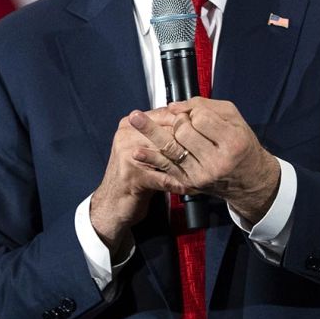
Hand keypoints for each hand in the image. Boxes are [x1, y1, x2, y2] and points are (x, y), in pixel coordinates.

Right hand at [89, 111, 190, 258]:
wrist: (112, 203)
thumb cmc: (134, 175)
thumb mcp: (145, 150)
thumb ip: (160, 135)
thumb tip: (191, 121)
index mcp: (130, 125)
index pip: (163, 115)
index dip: (186, 122)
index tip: (204, 130)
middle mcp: (126, 135)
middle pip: (165, 132)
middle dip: (188, 142)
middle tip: (207, 148)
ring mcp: (127, 155)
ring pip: (164, 154)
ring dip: (185, 163)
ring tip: (203, 168)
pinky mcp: (131, 176)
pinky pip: (161, 178)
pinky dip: (177, 183)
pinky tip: (189, 187)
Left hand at [131, 98, 280, 224]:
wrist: (249, 180)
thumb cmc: (242, 145)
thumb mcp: (234, 120)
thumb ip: (206, 107)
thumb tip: (174, 106)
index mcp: (232, 142)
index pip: (202, 119)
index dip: (194, 112)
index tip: (195, 113)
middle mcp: (217, 161)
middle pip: (184, 133)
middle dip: (177, 121)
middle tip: (179, 119)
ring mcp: (202, 174)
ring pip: (171, 149)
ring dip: (150, 133)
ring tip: (134, 119)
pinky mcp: (190, 183)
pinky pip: (167, 167)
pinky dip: (151, 158)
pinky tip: (137, 151)